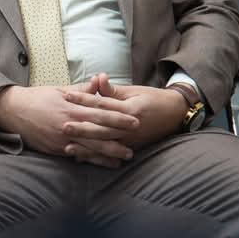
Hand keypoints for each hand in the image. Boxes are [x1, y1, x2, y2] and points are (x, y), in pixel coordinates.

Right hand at [0, 83, 138, 167]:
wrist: (13, 111)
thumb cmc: (38, 98)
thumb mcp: (60, 90)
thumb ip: (82, 90)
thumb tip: (100, 81)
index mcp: (72, 106)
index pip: (100, 112)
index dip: (119, 117)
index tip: (135, 119)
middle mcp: (69, 123)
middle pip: (99, 131)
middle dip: (120, 135)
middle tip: (137, 138)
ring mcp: (63, 138)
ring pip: (92, 147)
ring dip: (111, 152)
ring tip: (127, 155)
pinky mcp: (56, 148)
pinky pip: (79, 155)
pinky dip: (94, 159)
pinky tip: (107, 163)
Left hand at [62, 74, 187, 153]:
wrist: (176, 114)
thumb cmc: (152, 99)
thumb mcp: (134, 91)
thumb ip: (113, 90)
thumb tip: (97, 78)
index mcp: (130, 109)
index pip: (102, 103)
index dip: (84, 99)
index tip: (67, 95)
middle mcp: (130, 127)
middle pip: (102, 128)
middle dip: (82, 128)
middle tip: (63, 126)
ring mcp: (131, 140)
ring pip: (105, 144)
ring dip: (86, 147)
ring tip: (68, 147)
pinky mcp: (131, 148)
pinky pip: (111, 155)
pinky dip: (96, 157)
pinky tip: (82, 159)